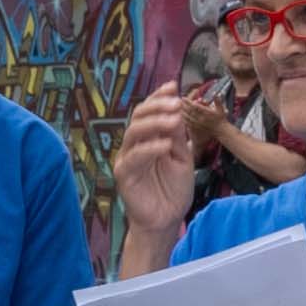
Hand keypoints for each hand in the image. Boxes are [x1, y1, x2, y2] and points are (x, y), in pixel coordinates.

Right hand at [115, 86, 198, 253]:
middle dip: (157, 106)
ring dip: (154, 122)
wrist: (166, 219)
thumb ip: (177, 137)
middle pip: (138, 117)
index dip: (159, 97)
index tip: (174, 86)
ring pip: (134, 132)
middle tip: (176, 102)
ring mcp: (128, 159)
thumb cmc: (173, 190)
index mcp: (148, 138)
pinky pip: (134, 157)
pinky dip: (149, 148)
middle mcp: (135, 145)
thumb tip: (176, 110)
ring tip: (174, 118)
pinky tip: (165, 144)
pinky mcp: (124, 175)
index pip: (149, 111)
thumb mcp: (182, 158)